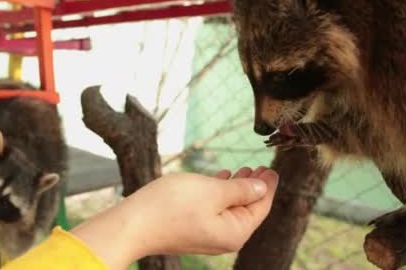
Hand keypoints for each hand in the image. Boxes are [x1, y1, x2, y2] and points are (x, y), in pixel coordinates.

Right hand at [71, 167, 278, 269]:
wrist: (133, 224)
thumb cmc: (171, 206)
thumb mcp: (213, 191)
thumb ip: (241, 190)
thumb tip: (261, 187)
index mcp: (234, 232)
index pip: (260, 207)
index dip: (267, 186)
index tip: (272, 169)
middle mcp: (223, 239)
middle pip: (247, 210)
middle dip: (254, 187)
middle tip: (260, 167)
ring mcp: (206, 236)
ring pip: (229, 209)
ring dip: (236, 188)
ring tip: (242, 169)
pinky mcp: (191, 231)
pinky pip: (214, 211)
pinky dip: (220, 195)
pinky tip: (219, 180)